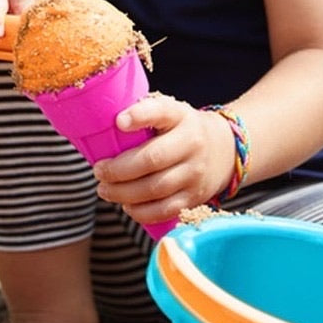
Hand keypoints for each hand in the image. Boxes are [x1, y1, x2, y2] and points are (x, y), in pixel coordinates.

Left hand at [92, 95, 236, 225]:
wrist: (223, 149)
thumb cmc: (179, 129)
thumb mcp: (168, 113)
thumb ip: (142, 115)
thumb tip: (101, 126)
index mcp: (180, 116)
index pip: (161, 111)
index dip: (139, 115)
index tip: (119, 122)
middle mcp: (192, 143)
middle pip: (152, 159)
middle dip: (118, 170)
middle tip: (99, 171)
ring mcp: (195, 172)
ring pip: (155, 189)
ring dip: (123, 193)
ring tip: (104, 190)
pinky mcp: (195, 197)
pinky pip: (164, 210)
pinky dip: (140, 212)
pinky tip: (126, 205)